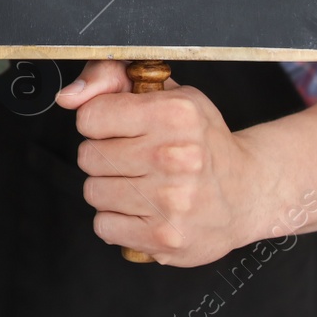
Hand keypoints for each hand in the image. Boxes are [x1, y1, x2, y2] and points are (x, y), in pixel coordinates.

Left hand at [54, 60, 266, 265]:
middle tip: (135, 159)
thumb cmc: (202, 141)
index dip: (98, 122)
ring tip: (143, 184)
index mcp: (174, 114)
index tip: (119, 128)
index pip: (90, 116)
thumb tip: (69, 96)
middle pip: (88, 157)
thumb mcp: (168, 95)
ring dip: (110, 190)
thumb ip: (112, 80)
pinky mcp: (165, 236)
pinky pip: (104, 226)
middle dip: (105, 157)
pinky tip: (143, 210)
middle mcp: (174, 156)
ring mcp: (170, 200)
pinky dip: (118, 220)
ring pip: (93, 192)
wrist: (248, 191)